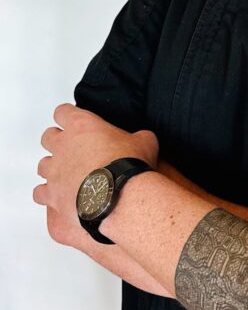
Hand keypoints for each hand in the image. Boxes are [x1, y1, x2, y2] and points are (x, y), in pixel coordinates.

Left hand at [33, 104, 158, 246]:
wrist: (119, 197)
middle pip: (48, 137)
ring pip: (43, 165)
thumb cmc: (127, 168)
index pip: (63, 112)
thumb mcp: (144, 142)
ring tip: (66, 174)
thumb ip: (139, 136)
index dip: (68, 115)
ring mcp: (54, 171)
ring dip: (53, 168)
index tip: (73, 119)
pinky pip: (40, 192)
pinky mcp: (52, 195)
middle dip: (57, 141)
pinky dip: (47, 194)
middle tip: (71, 148)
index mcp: (82, 125)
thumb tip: (144, 138)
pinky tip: (57, 195)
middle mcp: (63, 145)